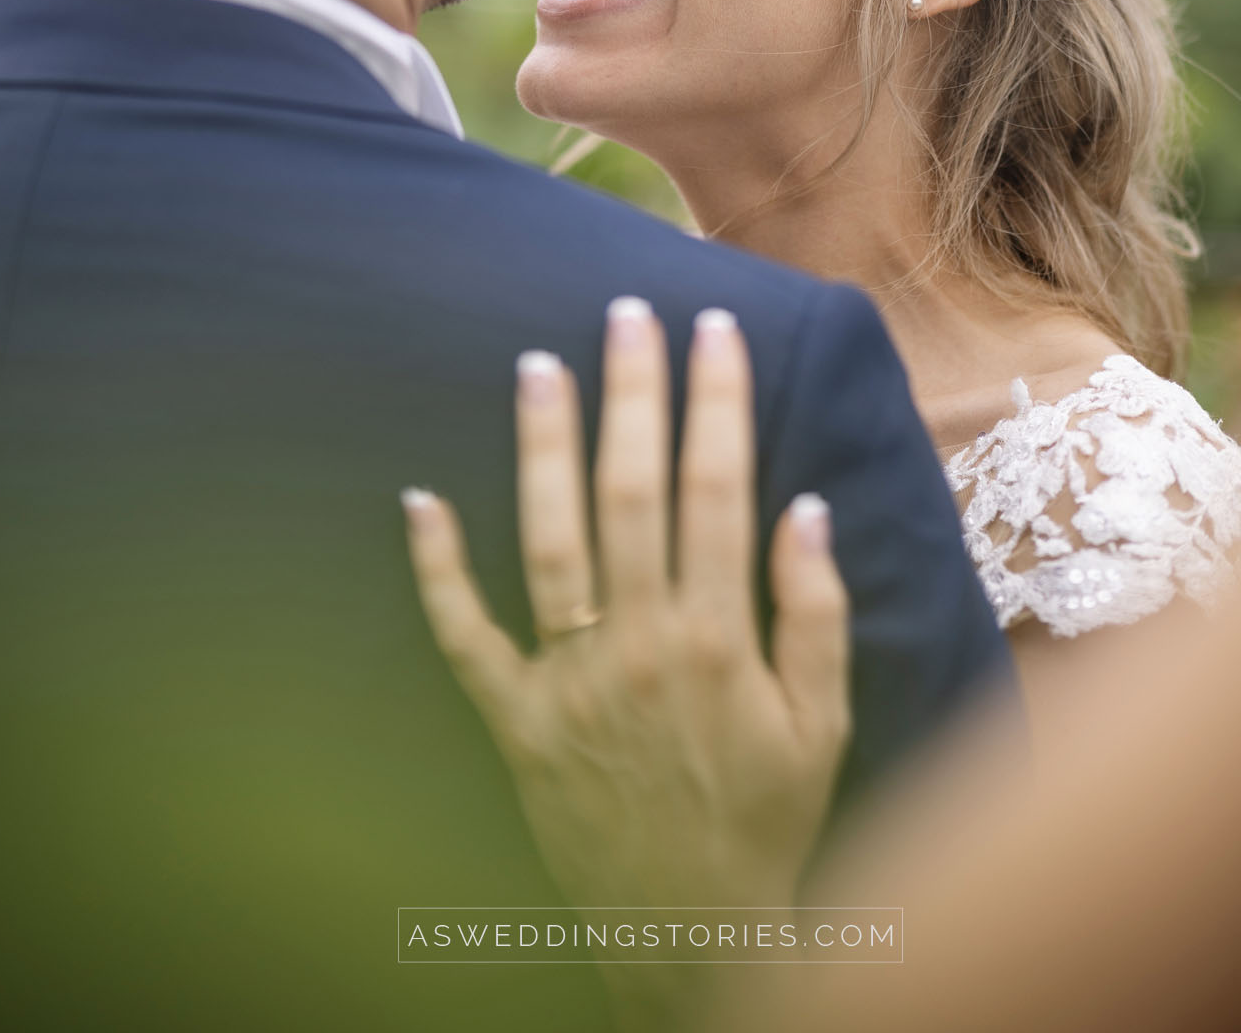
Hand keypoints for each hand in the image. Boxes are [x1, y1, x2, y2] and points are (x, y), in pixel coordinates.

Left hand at [401, 298, 850, 914]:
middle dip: (632, 395)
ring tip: (537, 363)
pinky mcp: (513, 719)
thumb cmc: (765, 819)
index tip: (714, 328)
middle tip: (627, 311)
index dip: (716, 402)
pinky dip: (437, 571)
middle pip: (631, 494)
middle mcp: (636, 647)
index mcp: (717, 640)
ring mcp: (567, 682)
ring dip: (541, 449)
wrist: (686, 928)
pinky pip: (464, 638)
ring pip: (548, 542)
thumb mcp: (822, 726)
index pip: (716, 490)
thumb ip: (814, 614)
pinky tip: (418, 498)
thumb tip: (804, 505)